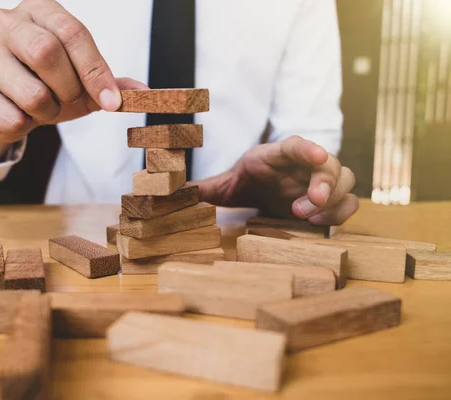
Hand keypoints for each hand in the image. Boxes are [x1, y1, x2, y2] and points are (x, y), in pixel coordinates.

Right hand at [0, 0, 146, 161]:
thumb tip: (141, 92)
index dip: (96, 70)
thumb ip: (110, 84)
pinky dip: (26, 127)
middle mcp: (4, 22)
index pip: (72, 32)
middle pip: (46, 52)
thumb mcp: (80, 81)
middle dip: (69, 89)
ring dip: (48, 112)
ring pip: (32, 93)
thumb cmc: (45, 84)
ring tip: (41, 108)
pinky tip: (18, 115)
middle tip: (69, 100)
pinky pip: (12, 118)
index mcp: (38, 10)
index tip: (112, 102)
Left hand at [195, 136, 358, 225]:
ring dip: (333, 199)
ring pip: (345, 181)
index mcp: (276, 155)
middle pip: (329, 163)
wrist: (262, 191)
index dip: (307, 148)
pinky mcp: (329, 200)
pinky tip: (318, 224)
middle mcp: (303, 164)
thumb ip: (204, 188)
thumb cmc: (245, 182)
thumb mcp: (224, 185)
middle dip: (325, 182)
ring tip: (307, 217)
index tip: (316, 156)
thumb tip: (174, 193)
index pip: (294, 145)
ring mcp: (319, 180)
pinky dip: (339, 213)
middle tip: (309, 203)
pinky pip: (347, 203)